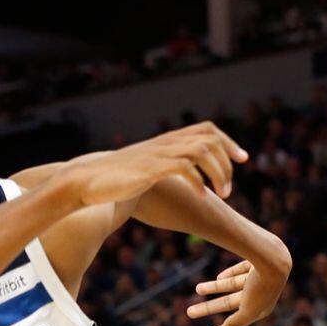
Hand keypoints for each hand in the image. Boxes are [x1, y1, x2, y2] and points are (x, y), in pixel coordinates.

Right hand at [63, 122, 247, 205]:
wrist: (84, 180)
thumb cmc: (112, 180)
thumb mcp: (141, 170)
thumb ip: (159, 169)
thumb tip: (173, 181)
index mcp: (164, 142)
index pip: (205, 129)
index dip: (228, 141)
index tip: (241, 159)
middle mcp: (164, 144)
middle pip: (209, 138)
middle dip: (227, 161)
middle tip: (228, 188)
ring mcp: (158, 154)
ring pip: (202, 150)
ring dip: (218, 173)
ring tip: (221, 194)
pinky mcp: (151, 169)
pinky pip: (184, 167)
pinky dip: (199, 181)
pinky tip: (201, 196)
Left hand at [188, 258, 288, 325]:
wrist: (273, 258)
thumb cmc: (262, 287)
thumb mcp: (247, 309)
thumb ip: (235, 323)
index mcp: (261, 309)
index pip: (237, 321)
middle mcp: (260, 294)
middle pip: (228, 303)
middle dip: (208, 308)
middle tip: (189, 312)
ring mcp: (258, 278)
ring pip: (231, 285)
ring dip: (214, 288)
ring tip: (197, 289)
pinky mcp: (256, 264)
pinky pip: (241, 270)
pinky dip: (230, 274)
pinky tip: (219, 277)